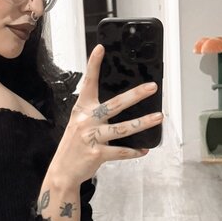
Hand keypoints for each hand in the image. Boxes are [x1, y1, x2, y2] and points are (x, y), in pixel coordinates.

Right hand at [50, 44, 162, 186]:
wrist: (62, 171)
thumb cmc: (74, 145)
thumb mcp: (79, 123)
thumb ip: (94, 112)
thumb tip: (119, 103)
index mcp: (82, 109)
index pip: (88, 83)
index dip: (93, 65)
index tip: (100, 49)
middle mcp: (87, 120)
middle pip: (115, 104)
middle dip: (135, 95)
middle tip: (152, 87)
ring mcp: (92, 137)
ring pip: (123, 128)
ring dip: (143, 123)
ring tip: (159, 117)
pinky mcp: (97, 154)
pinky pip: (121, 151)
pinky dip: (134, 151)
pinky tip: (145, 149)